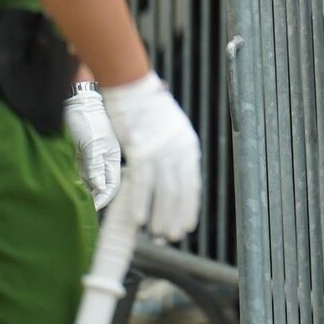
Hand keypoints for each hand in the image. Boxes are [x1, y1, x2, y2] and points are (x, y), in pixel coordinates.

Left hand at [64, 87, 122, 209]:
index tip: (91, 208)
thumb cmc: (87, 119)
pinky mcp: (76, 157)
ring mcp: (88, 159)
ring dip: (81, 192)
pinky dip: (72, 183)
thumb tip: (100, 187)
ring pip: (86, 183)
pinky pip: (76, 175)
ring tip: (71, 200)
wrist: (72, 101)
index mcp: (111, 157)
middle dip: (92, 198)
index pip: (111, 185)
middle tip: (80, 209)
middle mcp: (101, 161)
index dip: (103, 198)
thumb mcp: (92, 143)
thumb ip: (96, 166)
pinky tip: (65, 188)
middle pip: (99, 186)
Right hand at [100, 72, 201, 240]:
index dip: (189, 207)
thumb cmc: (145, 108)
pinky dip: (140, 203)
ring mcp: (161, 150)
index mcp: (188, 145)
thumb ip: (173, 152)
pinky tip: (138, 219)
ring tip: (156, 235)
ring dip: (159, 216)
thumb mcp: (169, 129)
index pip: (193, 183)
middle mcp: (179, 149)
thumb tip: (170, 177)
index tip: (187, 225)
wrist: (131, 85)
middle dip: (175, 218)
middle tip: (170, 237)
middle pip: (180, 191)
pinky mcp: (141, 149)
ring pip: (163, 191)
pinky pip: (142, 183)